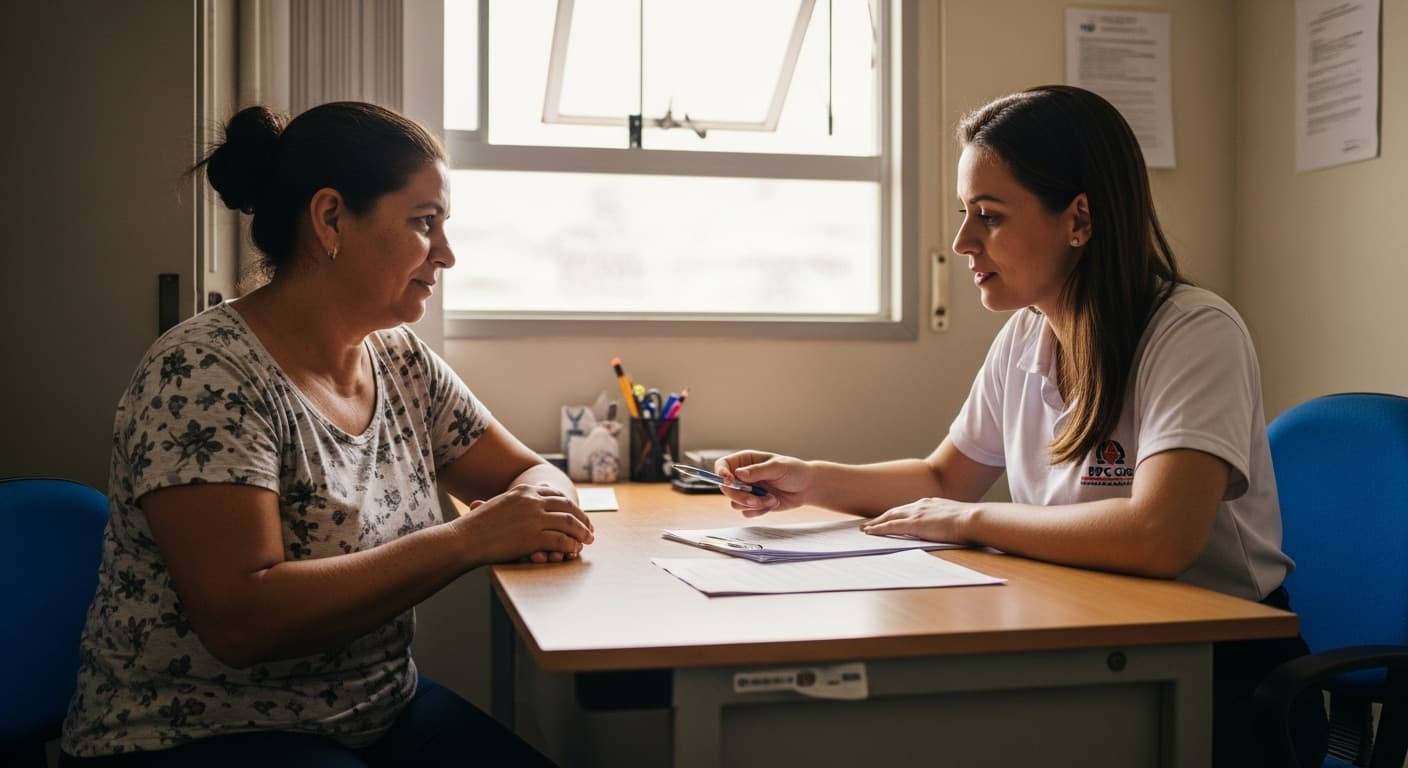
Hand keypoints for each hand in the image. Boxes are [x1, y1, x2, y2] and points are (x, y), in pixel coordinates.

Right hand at [456, 483, 593, 564]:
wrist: (464, 539)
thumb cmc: (476, 525)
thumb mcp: (498, 503)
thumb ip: (515, 500)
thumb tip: (525, 498)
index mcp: (524, 491)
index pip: (556, 495)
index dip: (570, 505)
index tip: (576, 514)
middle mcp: (532, 501)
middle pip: (568, 506)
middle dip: (582, 518)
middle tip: (589, 528)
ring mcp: (535, 518)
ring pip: (569, 523)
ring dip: (582, 532)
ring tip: (588, 540)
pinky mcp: (534, 537)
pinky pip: (561, 540)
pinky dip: (571, 545)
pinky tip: (575, 550)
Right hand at [714, 450, 812, 516]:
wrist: (806, 487)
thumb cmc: (794, 471)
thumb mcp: (777, 467)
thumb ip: (757, 471)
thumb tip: (738, 474)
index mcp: (745, 461)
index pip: (723, 465)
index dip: (721, 473)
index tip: (729, 481)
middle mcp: (743, 476)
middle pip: (725, 488)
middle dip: (740, 496)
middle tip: (755, 500)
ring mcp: (747, 491)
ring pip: (735, 503)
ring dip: (753, 504)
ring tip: (771, 499)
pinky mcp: (753, 504)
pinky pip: (746, 512)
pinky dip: (759, 511)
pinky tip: (772, 503)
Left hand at [859, 497, 973, 543]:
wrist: (974, 519)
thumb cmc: (970, 522)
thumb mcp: (955, 519)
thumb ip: (945, 522)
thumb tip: (945, 530)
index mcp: (930, 503)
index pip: (907, 509)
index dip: (895, 514)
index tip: (887, 518)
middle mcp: (920, 505)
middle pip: (895, 511)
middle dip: (881, 517)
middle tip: (868, 523)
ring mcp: (917, 513)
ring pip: (889, 517)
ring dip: (875, 523)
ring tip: (865, 529)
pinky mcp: (915, 523)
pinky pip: (891, 526)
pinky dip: (879, 528)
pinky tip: (870, 532)